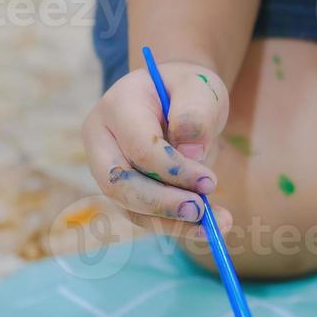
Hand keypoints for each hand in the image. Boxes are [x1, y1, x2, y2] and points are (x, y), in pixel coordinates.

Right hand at [81, 61, 232, 237]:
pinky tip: (207, 228)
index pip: (139, 148)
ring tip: (214, 226)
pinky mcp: (122, 191)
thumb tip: (190, 154)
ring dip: (172, 223)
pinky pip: (143, 217)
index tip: (210, 181)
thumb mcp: (201, 88)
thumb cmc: (190, 91)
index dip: (174, 169)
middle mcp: (101, 139)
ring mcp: (106, 167)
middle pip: (119, 183)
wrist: (179, 99)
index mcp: (117, 106)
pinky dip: (175, 227)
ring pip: (129, 207)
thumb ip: (196, 114)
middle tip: (200, 211)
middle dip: (162, 203)